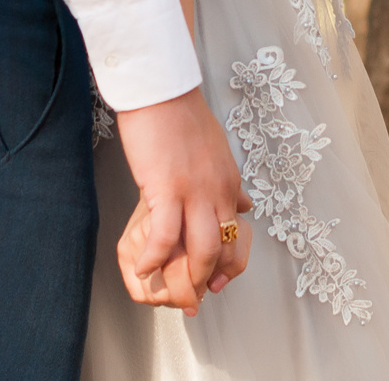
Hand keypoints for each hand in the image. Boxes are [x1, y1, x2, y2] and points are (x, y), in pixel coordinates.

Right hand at [114, 90, 251, 312]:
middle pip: (223, 249)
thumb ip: (229, 182)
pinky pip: (166, 237)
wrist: (162, 89)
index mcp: (229, 181)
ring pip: (203, 249)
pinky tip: (143, 269)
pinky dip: (154, 259)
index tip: (215, 282)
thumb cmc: (181, 116)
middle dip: (209, 280)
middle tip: (193, 300)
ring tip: (167, 288)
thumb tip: (245, 205)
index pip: (236, 234)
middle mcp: (219, 190)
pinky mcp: (166, 188)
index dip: (228, 265)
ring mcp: (195, 191)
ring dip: (187, 276)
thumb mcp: (217, 150)